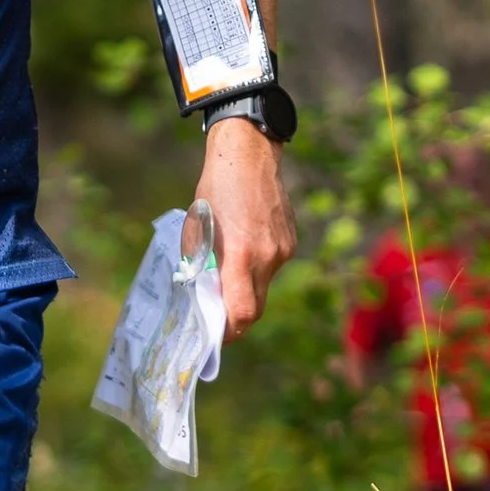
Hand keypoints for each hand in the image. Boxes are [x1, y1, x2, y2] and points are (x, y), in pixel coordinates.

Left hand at [198, 121, 295, 335]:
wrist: (248, 154)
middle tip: (218, 316)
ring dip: (246, 287)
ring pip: (264, 286)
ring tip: (228, 268)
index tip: (215, 336)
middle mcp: (268, 257)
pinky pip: (273, 266)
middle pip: (256, 307)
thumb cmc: (215, 189)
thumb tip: (202, 294)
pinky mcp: (291, 241)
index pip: (242, 313)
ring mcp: (284, 250)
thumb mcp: (198, 228)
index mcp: (241, 255)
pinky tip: (245, 244)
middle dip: (237, 317)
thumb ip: (202, 264)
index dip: (229, 332)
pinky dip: (257, 266)